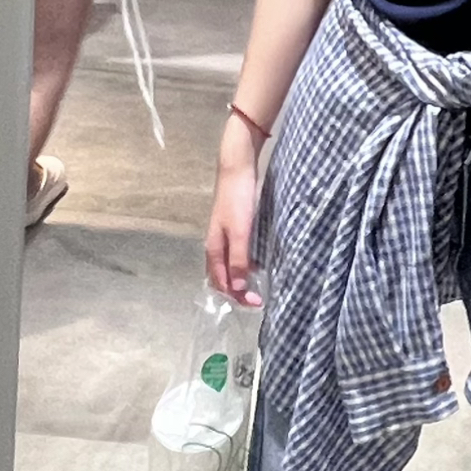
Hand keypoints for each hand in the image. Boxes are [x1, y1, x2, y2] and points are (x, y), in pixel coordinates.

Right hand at [205, 111, 263, 304]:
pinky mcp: (232, 226)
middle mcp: (215, 244)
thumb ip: (239, 260)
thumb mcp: (240, 232)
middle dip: (236, 292)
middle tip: (256, 300)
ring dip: (239, 279)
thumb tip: (238, 288)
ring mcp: (223, 235)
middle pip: (221, 277)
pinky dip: (243, 265)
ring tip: (256, 287)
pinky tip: (257, 264)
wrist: (237, 167)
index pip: (221, 282)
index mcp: (213, 248)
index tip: (257, 303)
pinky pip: (235, 254)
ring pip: (227, 266)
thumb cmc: (238, 199)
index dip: (237, 296)